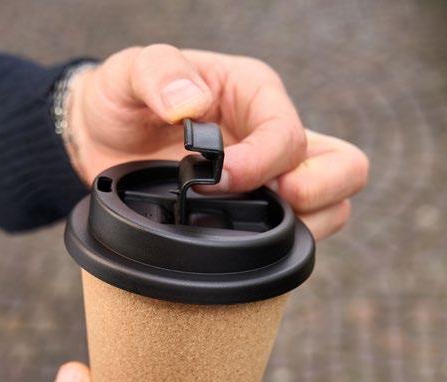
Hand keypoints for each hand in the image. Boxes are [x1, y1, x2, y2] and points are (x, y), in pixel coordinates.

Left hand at [66, 45, 368, 239]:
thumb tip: (191, 105)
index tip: (217, 179)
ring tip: (255, 229)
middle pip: (344, 168)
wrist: (102, 139)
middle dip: (314, 193)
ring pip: (332, 206)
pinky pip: (299, 233)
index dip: (262, 163)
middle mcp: (273, 136)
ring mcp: (271, 177)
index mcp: (254, 94)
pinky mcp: (259, 211)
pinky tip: (245, 243)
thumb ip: (158, 74)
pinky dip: (284, 245)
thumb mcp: (127, 72)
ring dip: (306, 224)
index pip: (288, 134)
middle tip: (266, 204)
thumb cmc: (121, 100)